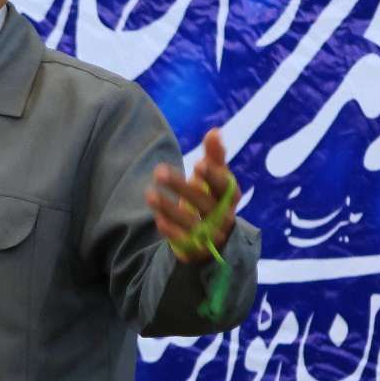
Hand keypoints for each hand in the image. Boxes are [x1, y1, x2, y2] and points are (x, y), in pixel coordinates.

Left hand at [144, 128, 239, 262]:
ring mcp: (211, 236)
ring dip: (169, 208)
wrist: (214, 239)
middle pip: (203, 203)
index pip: (224, 186)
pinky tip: (157, 218)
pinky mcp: (196, 249)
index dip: (213, 177)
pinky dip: (171, 230)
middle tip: (159, 171)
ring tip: (150, 193)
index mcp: (230, 197)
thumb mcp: (214, 180)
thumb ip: (215, 157)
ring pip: (190, 223)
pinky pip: (184, 241)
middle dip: (182, 187)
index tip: (198, 164)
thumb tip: (214, 131)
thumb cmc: (211, 201)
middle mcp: (223, 217)